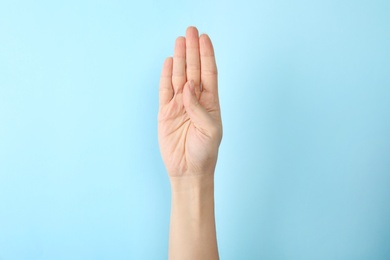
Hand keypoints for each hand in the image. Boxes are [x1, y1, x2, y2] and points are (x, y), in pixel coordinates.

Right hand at [158, 26, 221, 176]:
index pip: (209, 73)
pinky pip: (165, 90)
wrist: (188, 171)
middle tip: (190, 31)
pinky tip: (170, 62)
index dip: (207, 55)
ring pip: (179, 77)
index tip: (204, 38)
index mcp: (210, 103)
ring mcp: (179, 105)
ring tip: (180, 40)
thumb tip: (187, 87)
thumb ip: (199, 108)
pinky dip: (166, 76)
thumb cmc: (204, 152)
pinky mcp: (165, 112)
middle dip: (192, 50)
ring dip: (180, 59)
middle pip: (193, 70)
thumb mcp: (210, 130)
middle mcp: (194, 100)